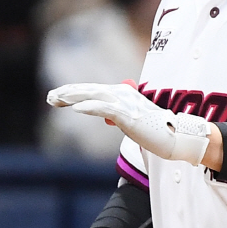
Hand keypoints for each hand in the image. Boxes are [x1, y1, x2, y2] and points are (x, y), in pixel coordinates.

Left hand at [47, 82, 211, 166]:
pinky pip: (106, 109)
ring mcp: (126, 104)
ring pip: (94, 95)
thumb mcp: (133, 122)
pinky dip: (90, 107)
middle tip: (50, 97)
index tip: (57, 97)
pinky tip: (75, 108)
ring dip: (73, 96)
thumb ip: (119, 117)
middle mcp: (123, 95)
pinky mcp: (129, 116)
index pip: (94, 91)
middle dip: (68, 92)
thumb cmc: (157, 131)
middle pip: (90, 90)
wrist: (177, 137)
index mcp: (123, 95)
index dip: (74, 92)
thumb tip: (107, 118)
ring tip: (56, 99)